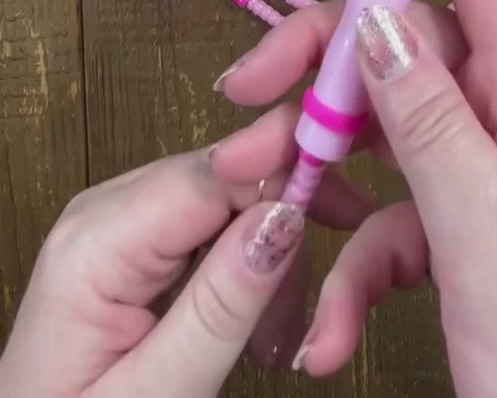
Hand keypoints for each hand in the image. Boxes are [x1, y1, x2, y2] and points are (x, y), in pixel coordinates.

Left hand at [0, 120, 368, 395]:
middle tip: (318, 308)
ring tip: (275, 342)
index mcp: (95, 240)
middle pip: (224, 179)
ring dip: (268, 259)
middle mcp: (103, 210)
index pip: (212, 172)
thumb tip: (286, 214)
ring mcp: (116, 223)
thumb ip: (219, 305)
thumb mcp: (154, 394)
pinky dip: (244, 268)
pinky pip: (208, 228)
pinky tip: (254, 323)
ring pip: (226, 202)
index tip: (352, 197)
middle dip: (282, 227)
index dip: (286, 169)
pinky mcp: (131, 244)